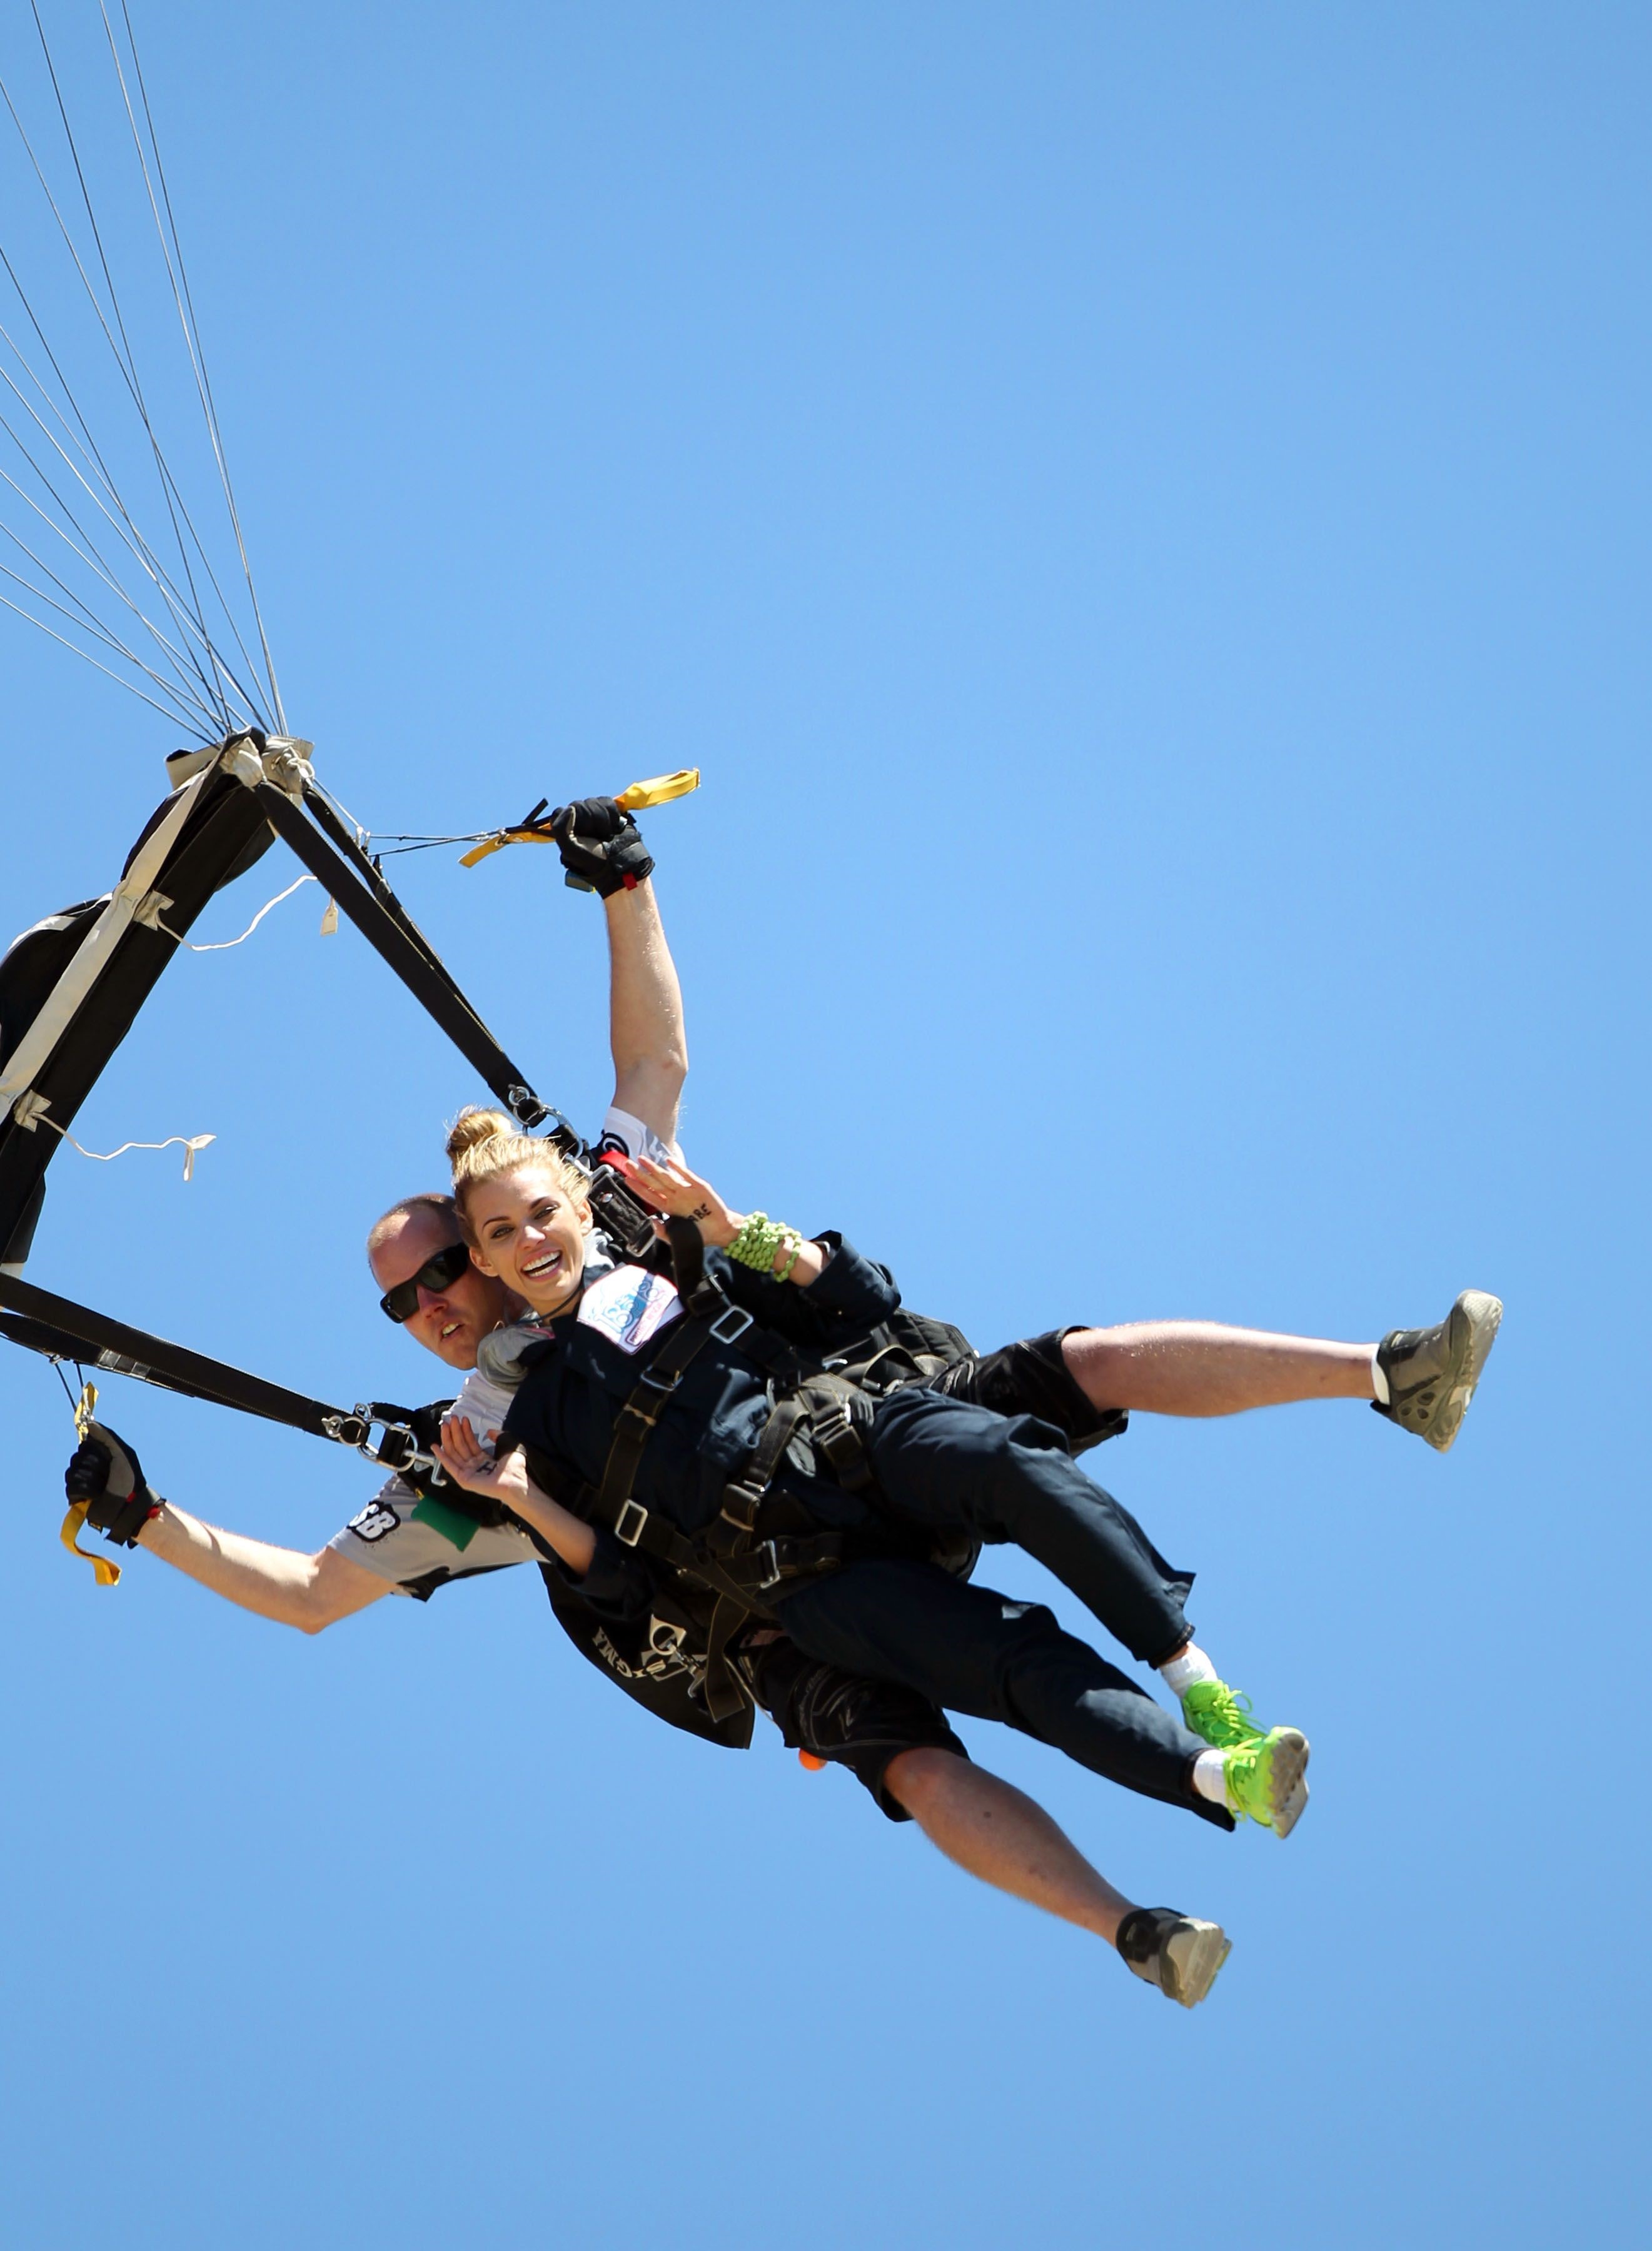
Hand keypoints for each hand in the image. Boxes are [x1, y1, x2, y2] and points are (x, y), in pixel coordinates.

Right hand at [64, 1420, 159, 1546]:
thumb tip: (88, 1423)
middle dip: (96, 1466)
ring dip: (93, 1479)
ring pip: (72, 1472)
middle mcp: (87, 1467)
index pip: (84, 1444)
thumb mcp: (122, 1452)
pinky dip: (88, 1490)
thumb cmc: (131, 1479)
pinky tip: (97, 1496)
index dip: (97, 1450)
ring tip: (104, 1487)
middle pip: (77, 1457)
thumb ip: (107, 1436)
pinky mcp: (75, 1497)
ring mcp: (80, 1482)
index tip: (111, 1458)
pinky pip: (72, 1487)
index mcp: (98, 1455)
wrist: (131, 1505)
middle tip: (110, 1475)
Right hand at [430, 1414, 530, 1526]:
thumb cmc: (515, 1468)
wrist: (515, 1481)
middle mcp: (476, 1466)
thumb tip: (490, 1431)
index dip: (465, 1430)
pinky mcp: (464, 1479)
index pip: (470, 1443)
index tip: (462, 1420)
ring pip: (454, 1453)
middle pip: (461, 1446)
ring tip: (445, 1426)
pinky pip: (450, 1466)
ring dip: (448, 1438)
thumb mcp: (508, 1444)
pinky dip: (442, 1456)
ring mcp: (469, 1472)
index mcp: (485, 1460)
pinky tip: (436, 1446)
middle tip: (451, 1419)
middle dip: (455, 1431)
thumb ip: (498, 1436)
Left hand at [548, 797, 654, 897]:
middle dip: (589, 822)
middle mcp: (577, 819)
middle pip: (577, 805)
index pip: (560, 811)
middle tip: (595, 837)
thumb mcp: (570, 849)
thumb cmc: (593, 860)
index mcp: (564, 828)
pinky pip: (607, 801)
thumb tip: (571, 808)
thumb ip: (560, 829)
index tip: (580, 834)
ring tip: (607, 834)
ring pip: (593, 802)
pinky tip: (615, 826)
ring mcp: (593, 814)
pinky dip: (612, 814)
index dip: (570, 821)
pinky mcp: (609, 810)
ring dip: (602, 819)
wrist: (621, 863)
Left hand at [603, 1149, 741, 1248]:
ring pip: (667, 1177)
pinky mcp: (700, 1187)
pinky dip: (679, 1168)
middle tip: (628, 1164)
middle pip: (654, 1183)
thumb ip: (662, 1232)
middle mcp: (675, 1197)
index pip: (649, 1195)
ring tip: (643, 1160)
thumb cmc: (699, 1235)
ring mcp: (687, 1191)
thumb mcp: (677, 1237)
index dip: (638, 1187)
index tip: (626, 1179)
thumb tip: (651, 1221)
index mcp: (668, 1207)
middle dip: (641, 1174)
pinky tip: (668, 1161)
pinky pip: (687, 1176)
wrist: (720, 1231)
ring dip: (654, 1168)